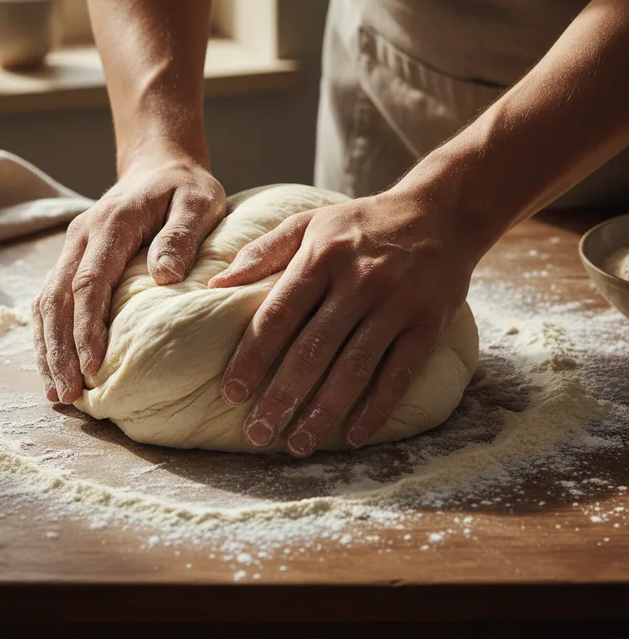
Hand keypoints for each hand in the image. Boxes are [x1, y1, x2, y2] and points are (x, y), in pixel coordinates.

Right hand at [34, 153, 225, 402]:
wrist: (160, 165)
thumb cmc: (184, 187)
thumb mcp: (197, 201)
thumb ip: (182, 234)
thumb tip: (165, 274)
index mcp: (110, 223)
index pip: (89, 281)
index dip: (87, 326)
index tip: (92, 365)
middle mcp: (81, 236)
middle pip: (57, 298)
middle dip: (59, 349)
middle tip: (68, 395)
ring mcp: (73, 247)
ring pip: (46, 303)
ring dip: (48, 348)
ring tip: (57, 393)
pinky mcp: (74, 259)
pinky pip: (51, 300)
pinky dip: (50, 335)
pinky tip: (56, 366)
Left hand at [208, 188, 476, 456]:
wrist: (440, 214)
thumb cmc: (361, 224)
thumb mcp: (310, 222)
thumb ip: (263, 251)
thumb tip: (217, 283)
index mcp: (322, 256)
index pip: (278, 314)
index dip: (252, 357)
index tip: (231, 392)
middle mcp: (359, 282)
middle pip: (312, 350)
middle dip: (281, 396)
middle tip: (257, 432)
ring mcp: (396, 305)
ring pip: (353, 369)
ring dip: (323, 412)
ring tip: (297, 443)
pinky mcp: (428, 324)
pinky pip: (398, 375)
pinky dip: (375, 410)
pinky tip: (352, 436)